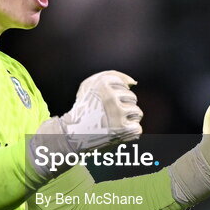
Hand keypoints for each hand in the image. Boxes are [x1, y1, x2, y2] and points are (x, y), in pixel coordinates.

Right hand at [27, 71, 142, 180]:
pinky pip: (137, 129)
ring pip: (137, 113)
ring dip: (127, 120)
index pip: (124, 85)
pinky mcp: (123, 129)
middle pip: (132, 98)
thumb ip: (113, 76)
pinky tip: (116, 134)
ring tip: (112, 124)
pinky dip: (128, 134)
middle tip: (105, 115)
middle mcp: (111, 96)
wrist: (72, 133)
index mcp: (103, 82)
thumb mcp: (91, 84)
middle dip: (121, 107)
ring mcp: (118, 113)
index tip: (101, 102)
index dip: (114, 95)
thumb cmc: (84, 107)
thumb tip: (134, 83)